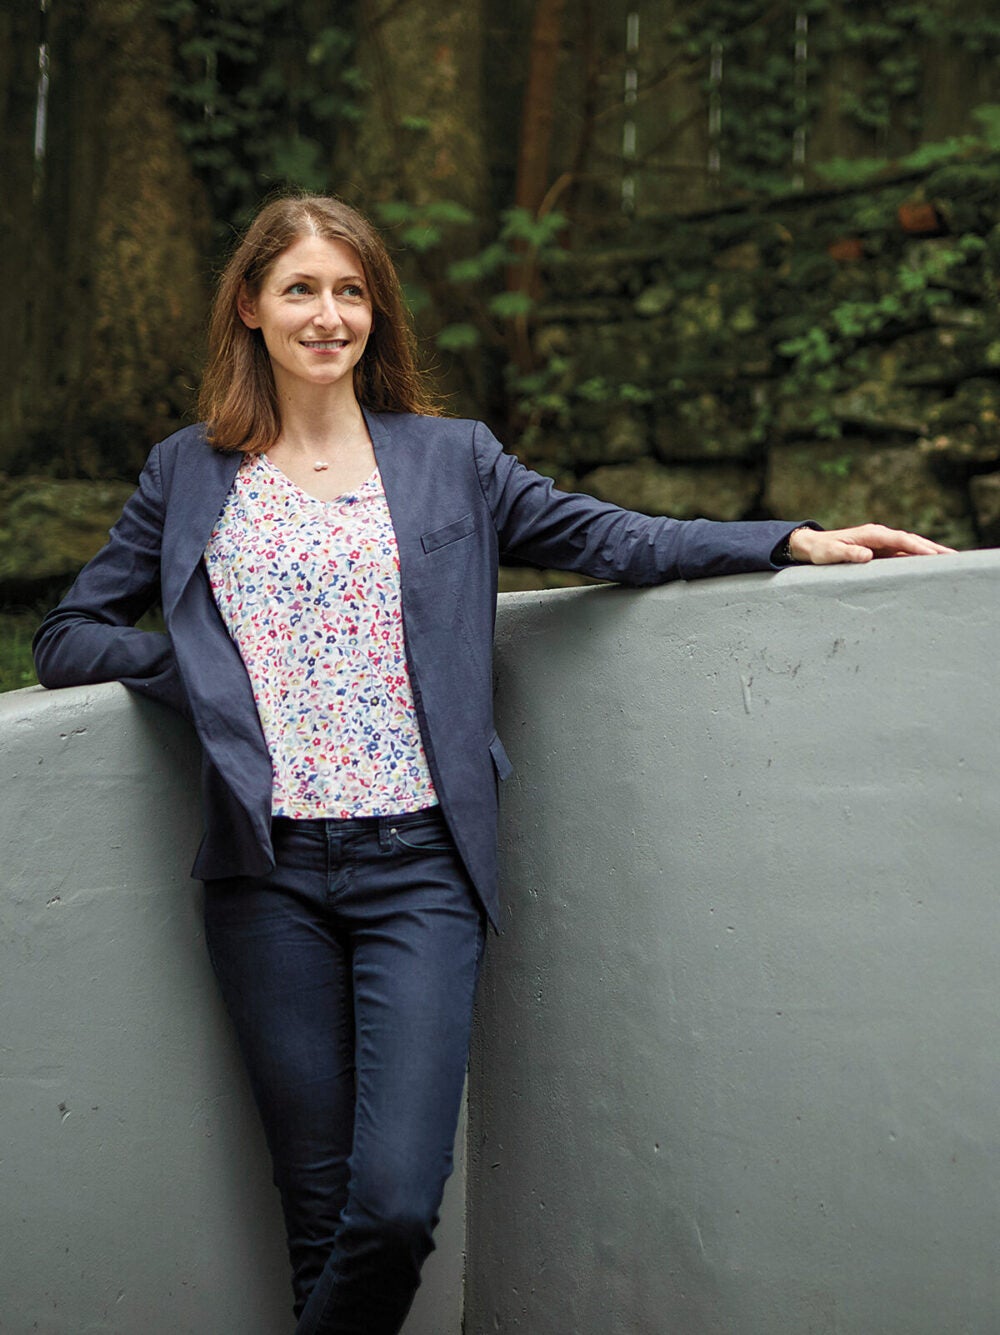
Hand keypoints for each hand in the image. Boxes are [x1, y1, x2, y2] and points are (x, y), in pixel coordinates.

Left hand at [789, 524, 955, 564]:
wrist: (814, 545)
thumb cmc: (821, 551)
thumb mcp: (830, 553)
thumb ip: (848, 553)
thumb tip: (867, 555)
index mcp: (872, 534)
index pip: (900, 540)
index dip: (917, 547)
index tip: (933, 555)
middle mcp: (880, 535)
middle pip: (912, 541)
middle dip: (933, 549)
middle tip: (955, 558)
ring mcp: (882, 542)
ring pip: (911, 546)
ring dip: (930, 552)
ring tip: (952, 561)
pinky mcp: (882, 550)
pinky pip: (904, 553)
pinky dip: (919, 558)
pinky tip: (932, 566)